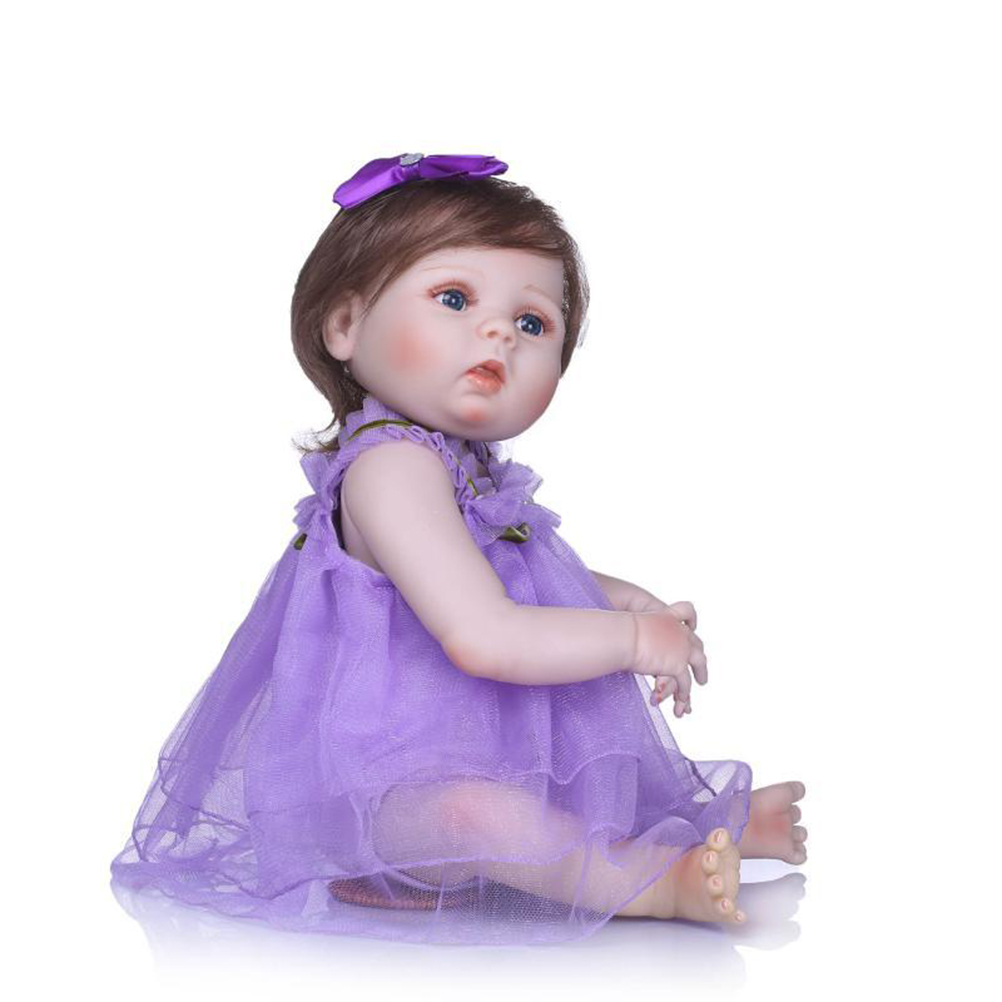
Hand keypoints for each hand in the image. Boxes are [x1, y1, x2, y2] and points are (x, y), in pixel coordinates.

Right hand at [629, 601, 707, 717]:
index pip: (686, 611)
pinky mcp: (678, 665)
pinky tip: (682, 700)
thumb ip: (641, 631)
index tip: (691, 626)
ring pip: (699, 662)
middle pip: (696, 642)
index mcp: (668, 616)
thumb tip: (629, 637)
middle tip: (699, 664)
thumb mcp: (635, 624)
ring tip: (701, 681)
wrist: (625, 636)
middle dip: (698, 653)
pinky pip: (685, 683)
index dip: (691, 619)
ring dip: (701, 672)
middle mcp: (679, 631)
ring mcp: (682, 648)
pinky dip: (684, 692)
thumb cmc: (621, 629)